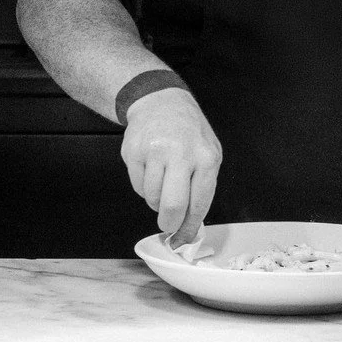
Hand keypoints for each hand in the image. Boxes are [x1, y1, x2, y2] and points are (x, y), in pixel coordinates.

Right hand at [121, 88, 221, 240]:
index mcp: (205, 157)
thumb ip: (202, 188)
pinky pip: (138, 187)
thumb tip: (190, 226)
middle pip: (172, 206)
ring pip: (152, 198)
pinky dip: (144, 187)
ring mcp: (154, 151)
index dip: (188, 228)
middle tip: (168, 224)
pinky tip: (151, 169)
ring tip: (162, 181)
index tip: (182, 240)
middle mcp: (180, 153)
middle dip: (169, 223)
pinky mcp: (133, 151)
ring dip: (156, 200)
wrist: (160, 101)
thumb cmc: (188, 132)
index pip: (198, 204)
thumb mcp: (208, 153)